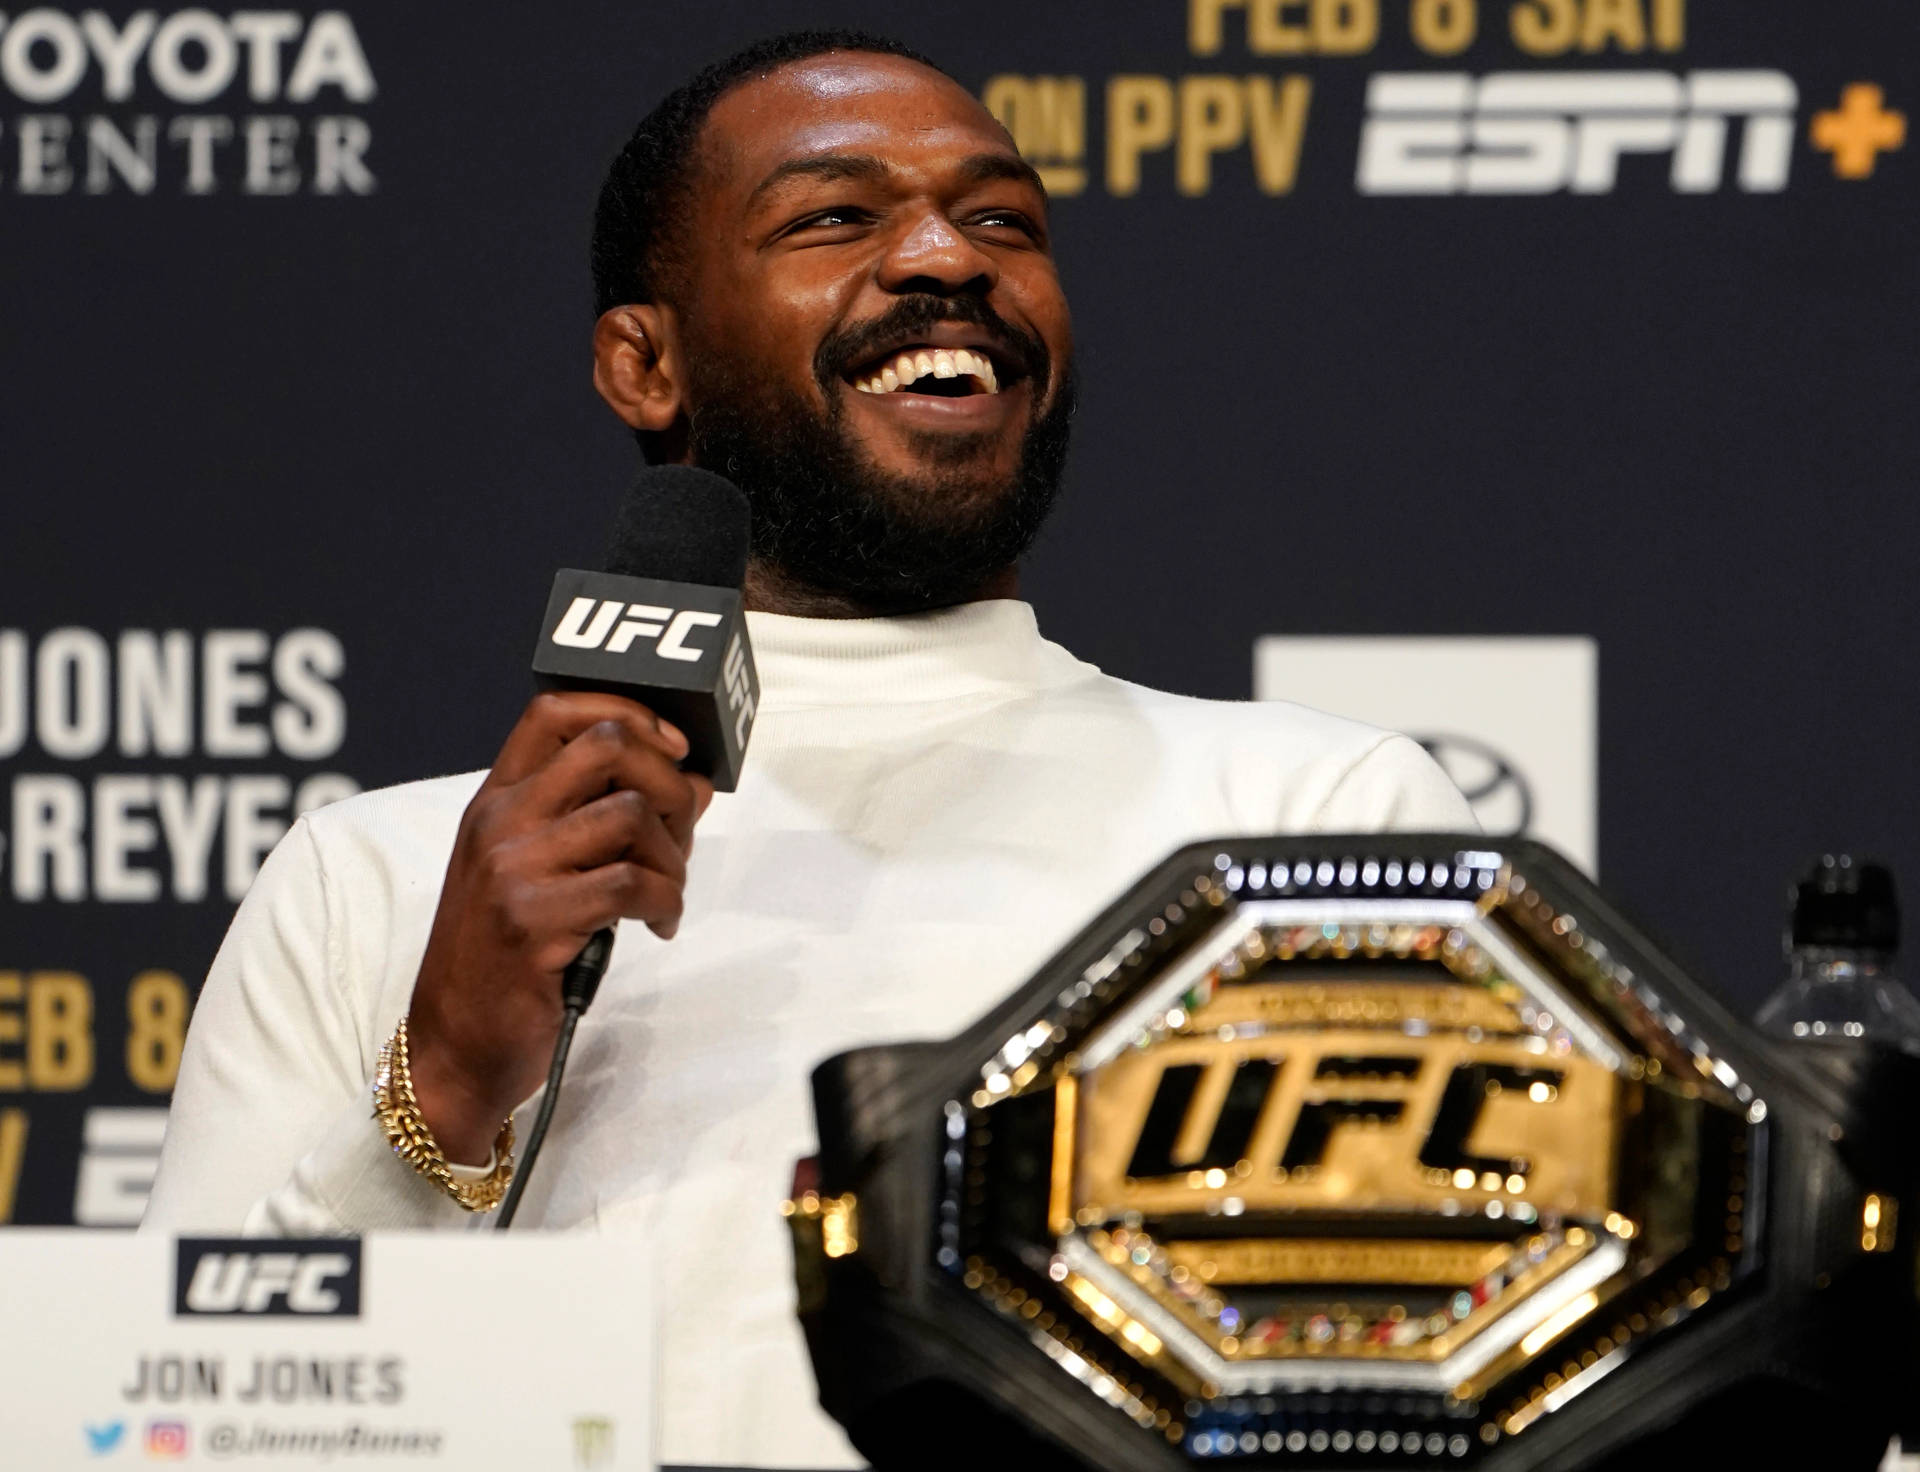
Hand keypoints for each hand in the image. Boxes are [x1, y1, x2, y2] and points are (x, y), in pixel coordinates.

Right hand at [404, 691, 713, 1161]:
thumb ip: (608, 824)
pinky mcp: (535, 922)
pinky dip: (665, 902)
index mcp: (495, 802)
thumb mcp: (543, 874)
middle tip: (682, 830)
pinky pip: (631, 884)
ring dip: (673, 854)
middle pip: (606, 747)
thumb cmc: (506, 958)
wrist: (454, 1044)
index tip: (673, 745)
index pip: (553, 711)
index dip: (626, 711)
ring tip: (667, 891)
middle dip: (668, 780)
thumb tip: (695, 785)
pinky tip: (659, 925)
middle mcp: (499, 824)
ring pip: (630, 814)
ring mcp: (512, 870)